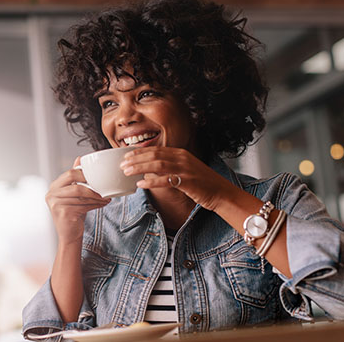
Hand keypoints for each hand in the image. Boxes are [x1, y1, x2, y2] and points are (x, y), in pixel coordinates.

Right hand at [46, 157, 110, 244]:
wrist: (69, 235)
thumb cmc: (73, 213)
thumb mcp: (74, 193)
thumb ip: (75, 177)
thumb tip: (79, 158)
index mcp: (54, 187)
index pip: (70, 173)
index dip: (84, 173)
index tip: (97, 176)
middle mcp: (51, 194)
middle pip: (73, 180)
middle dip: (90, 182)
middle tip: (102, 185)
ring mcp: (55, 204)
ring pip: (81, 194)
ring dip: (96, 195)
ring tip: (106, 196)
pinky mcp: (63, 213)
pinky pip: (83, 205)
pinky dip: (96, 204)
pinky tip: (103, 204)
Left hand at [120, 147, 235, 210]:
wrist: (221, 193)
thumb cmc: (202, 183)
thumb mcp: (185, 169)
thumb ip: (170, 167)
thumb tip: (149, 171)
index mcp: (180, 153)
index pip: (156, 149)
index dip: (139, 152)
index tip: (126, 156)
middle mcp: (182, 158)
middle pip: (154, 155)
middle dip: (135, 159)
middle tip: (122, 164)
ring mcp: (185, 169)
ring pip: (157, 165)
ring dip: (140, 168)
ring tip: (127, 172)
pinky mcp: (187, 182)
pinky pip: (165, 180)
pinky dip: (151, 182)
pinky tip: (141, 185)